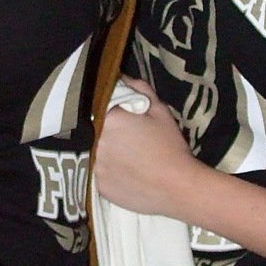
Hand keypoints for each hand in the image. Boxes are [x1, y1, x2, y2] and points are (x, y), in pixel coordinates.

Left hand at [94, 76, 200, 216]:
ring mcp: (94, 166)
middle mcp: (95, 141)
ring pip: (88, 151)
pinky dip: (102, 169)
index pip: (95, 105)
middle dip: (98, 127)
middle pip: (88, 128)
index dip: (101, 107)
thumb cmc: (170, 146)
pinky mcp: (98, 187)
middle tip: (116, 134)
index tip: (111, 111)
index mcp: (108, 118)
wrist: (178, 188)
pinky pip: (93, 172)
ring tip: (116, 152)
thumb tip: (122, 77)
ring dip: (97, 148)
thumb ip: (139, 89)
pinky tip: (116, 170)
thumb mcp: (159, 110)